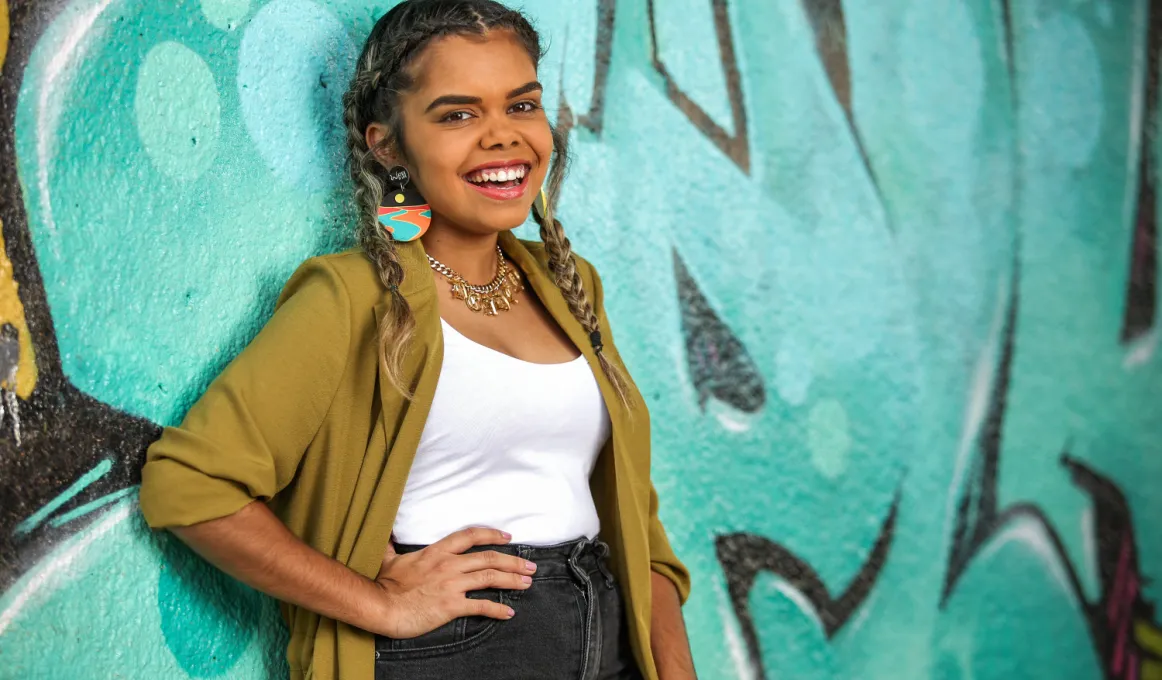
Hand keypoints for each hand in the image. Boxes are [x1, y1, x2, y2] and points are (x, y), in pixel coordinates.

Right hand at [362, 527, 536, 637]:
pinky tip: (509, 613)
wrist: (380, 605)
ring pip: (490, 578)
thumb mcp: (389, 558)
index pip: (471, 536)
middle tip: (530, 566)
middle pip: (490, 558)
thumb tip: (385, 534)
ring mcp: (452, 585)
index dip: (492, 534)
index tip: (508, 537)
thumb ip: (392, 546)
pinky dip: (498, 610)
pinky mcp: (451, 606)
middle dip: (513, 562)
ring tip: (527, 584)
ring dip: (512, 580)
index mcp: (437, 551)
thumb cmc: (384, 583)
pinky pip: (481, 606)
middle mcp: (449, 564)